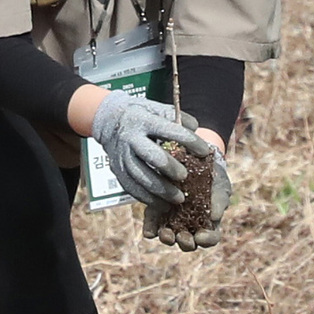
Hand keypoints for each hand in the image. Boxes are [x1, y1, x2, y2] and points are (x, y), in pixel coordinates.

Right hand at [91, 92, 208, 205]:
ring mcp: (122, 156)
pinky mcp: (117, 171)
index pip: (170, 131)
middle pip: (152, 156)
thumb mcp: (157, 108)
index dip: (189, 141)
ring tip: (179, 199)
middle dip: (171, 168)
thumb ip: (177, 118)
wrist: (108, 120)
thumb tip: (195, 129)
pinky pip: (132, 188)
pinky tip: (163, 205)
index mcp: (145, 121)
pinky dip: (148, 199)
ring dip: (161, 190)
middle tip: (185, 177)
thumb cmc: (141, 115)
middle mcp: (132, 139)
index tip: (205, 152)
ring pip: (141, 177)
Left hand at [143, 140, 232, 250]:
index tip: (201, 236)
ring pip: (169, 238)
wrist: (194, 159)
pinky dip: (151, 230)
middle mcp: (190, 226)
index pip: (210, 239)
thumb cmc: (212, 176)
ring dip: (167, 238)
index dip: (207, 240)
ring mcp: (172, 220)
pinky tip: (150, 231)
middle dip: (185, 243)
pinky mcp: (157, 212)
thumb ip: (220, 199)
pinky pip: (152, 226)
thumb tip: (215, 216)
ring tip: (165, 233)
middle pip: (188, 243)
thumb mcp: (220, 184)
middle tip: (182, 237)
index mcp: (208, 223)